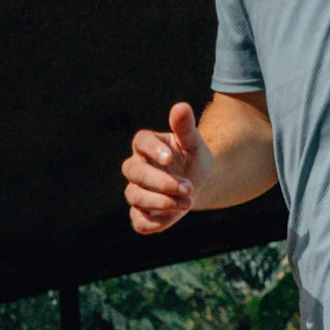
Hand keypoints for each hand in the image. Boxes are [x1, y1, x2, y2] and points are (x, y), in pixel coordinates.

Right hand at [123, 100, 208, 233]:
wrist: (195, 183)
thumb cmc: (191, 159)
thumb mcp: (194, 143)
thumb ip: (186, 128)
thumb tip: (181, 107)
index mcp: (146, 145)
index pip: (141, 142)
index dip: (152, 149)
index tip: (170, 157)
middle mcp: (136, 167)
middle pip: (134, 173)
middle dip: (160, 182)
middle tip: (187, 188)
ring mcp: (136, 190)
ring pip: (134, 196)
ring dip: (160, 202)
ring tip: (187, 202)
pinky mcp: (140, 213)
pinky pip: (138, 221)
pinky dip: (154, 222)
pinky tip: (175, 216)